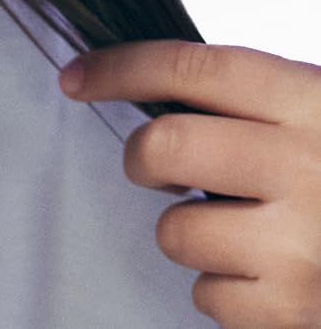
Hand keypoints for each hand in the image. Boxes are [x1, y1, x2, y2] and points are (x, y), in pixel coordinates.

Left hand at [59, 41, 320, 326]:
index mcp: (310, 102)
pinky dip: (224, 293)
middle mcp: (307, 166)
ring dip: (191, 235)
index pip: (189, 67)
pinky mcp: (300, 311)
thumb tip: (151, 91)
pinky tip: (271, 278)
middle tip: (159, 170)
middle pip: (164, 148)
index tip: (75, 76)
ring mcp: (305, 246)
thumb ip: (255, 103)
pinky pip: (208, 297)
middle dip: (144, 160)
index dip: (120, 67)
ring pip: (176, 232)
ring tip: (247, 233)